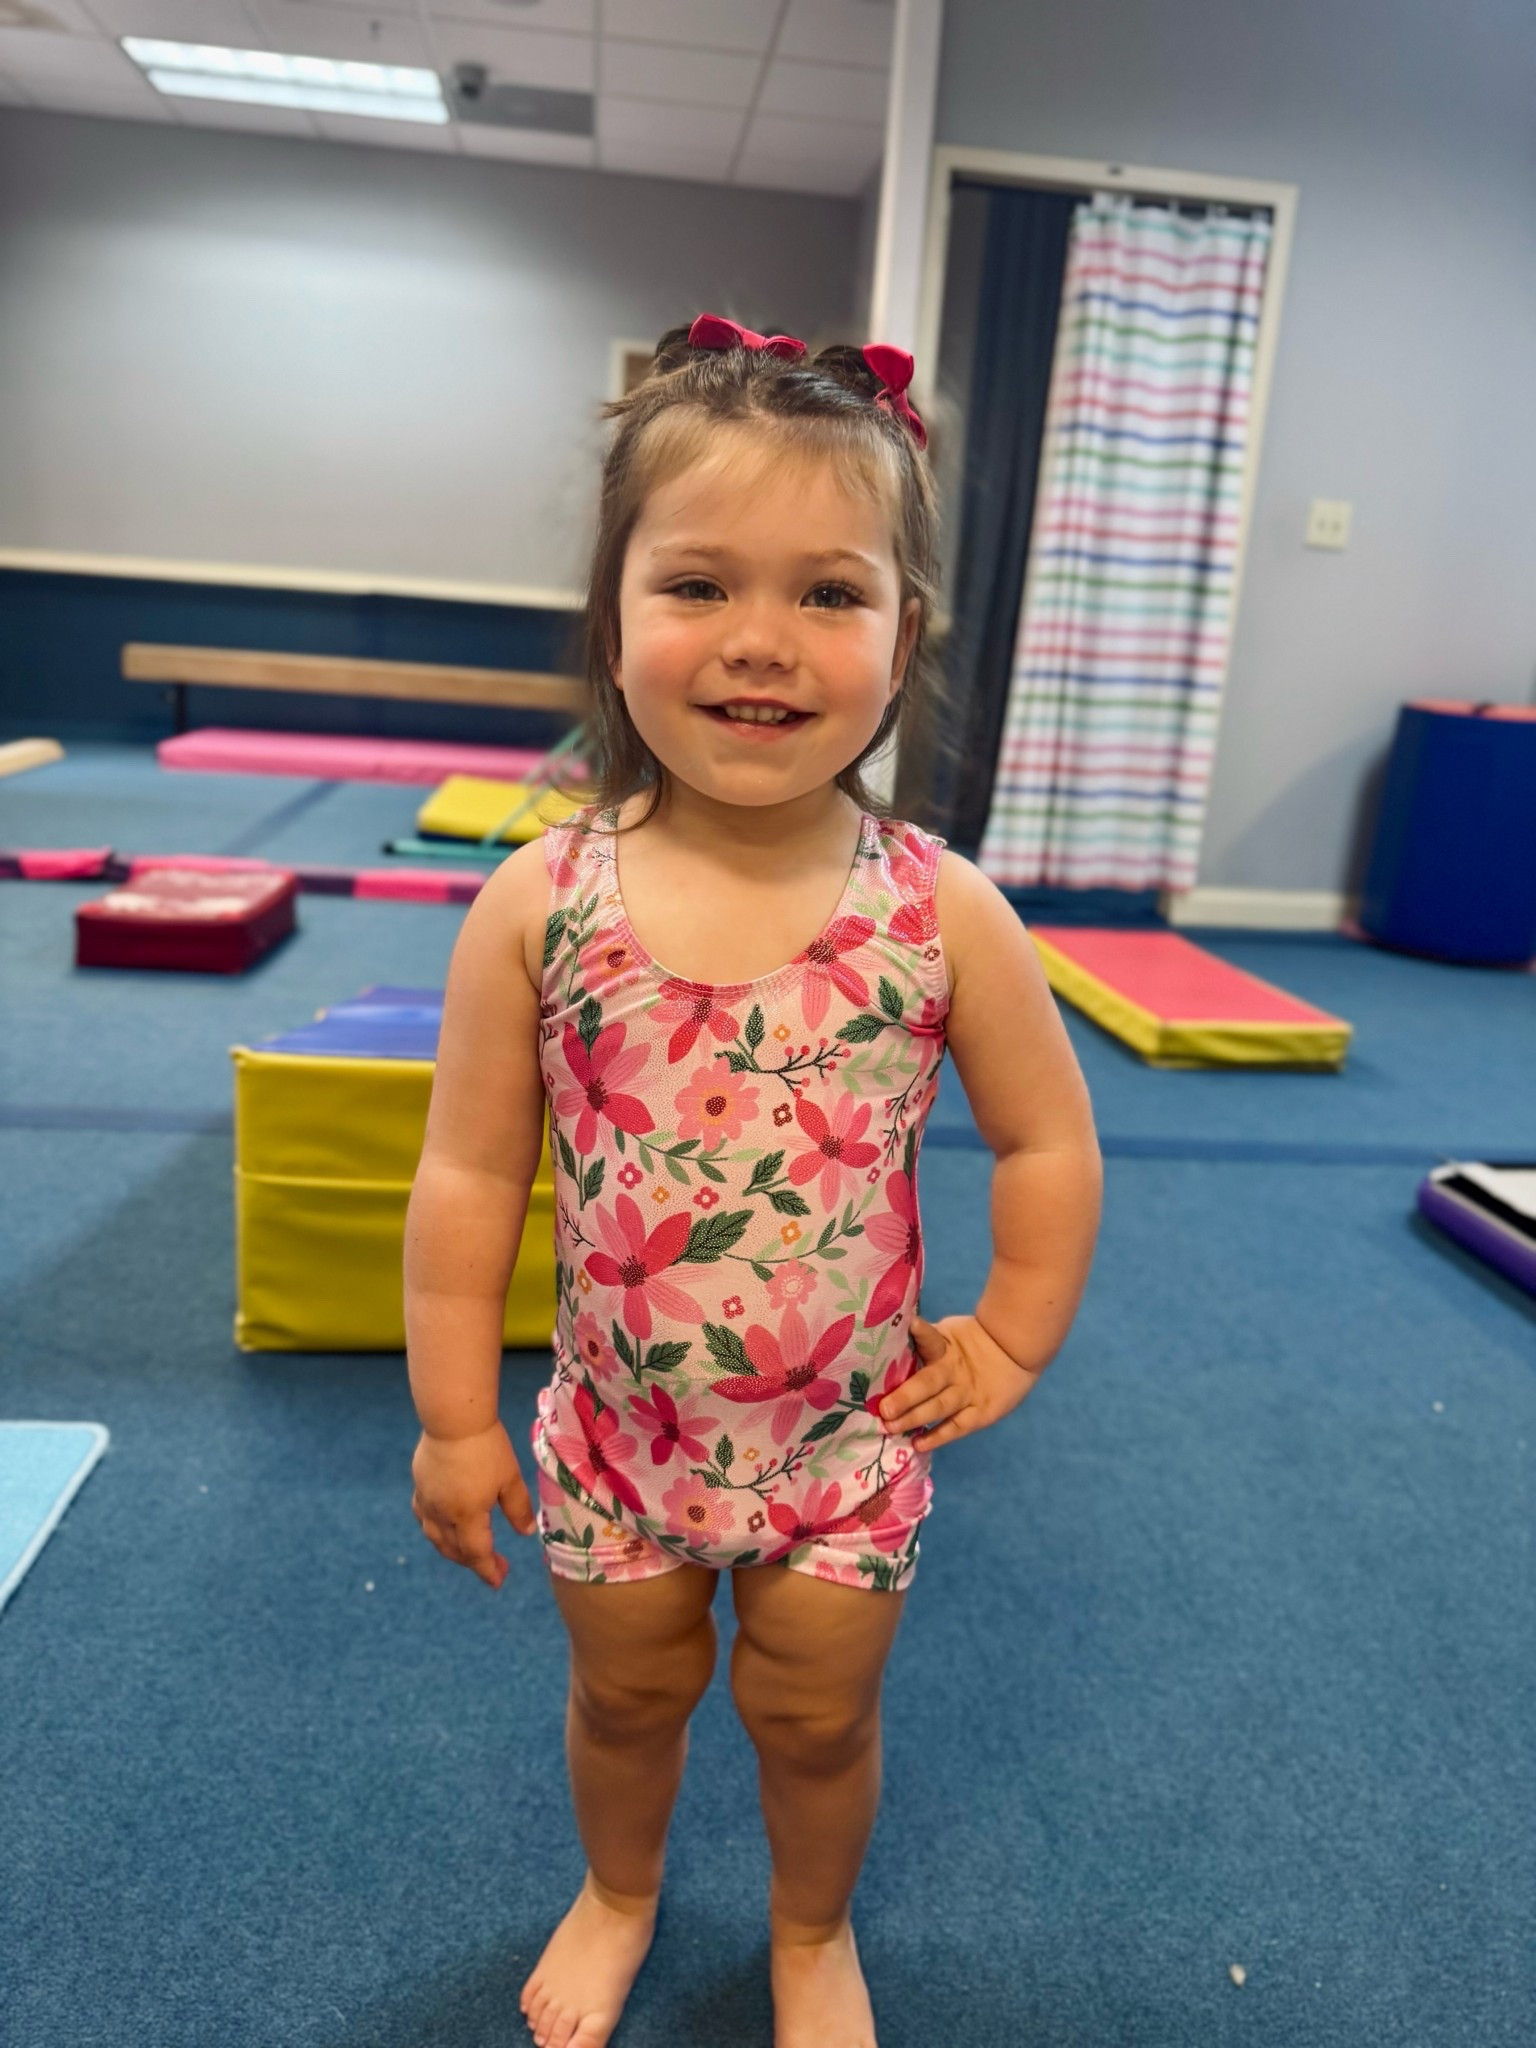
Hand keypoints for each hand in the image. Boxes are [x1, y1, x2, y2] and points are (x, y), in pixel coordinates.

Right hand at [411, 1420, 535, 1589]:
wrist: (453, 1419)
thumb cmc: (487, 1446)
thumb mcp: (510, 1478)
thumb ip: (518, 1508)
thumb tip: (526, 1533)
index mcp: (466, 1515)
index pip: (476, 1554)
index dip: (488, 1570)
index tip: (500, 1580)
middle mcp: (442, 1514)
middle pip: (455, 1550)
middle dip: (474, 1563)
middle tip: (495, 1566)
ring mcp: (427, 1500)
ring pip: (436, 1538)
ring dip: (453, 1551)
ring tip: (470, 1552)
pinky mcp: (419, 1486)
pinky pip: (425, 1519)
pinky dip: (436, 1532)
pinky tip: (444, 1528)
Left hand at [876, 1314, 1041, 1450]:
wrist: (1014, 1350)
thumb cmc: (972, 1341)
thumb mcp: (950, 1333)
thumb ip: (926, 1340)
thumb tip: (892, 1340)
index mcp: (946, 1347)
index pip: (932, 1339)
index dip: (921, 1332)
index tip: (909, 1327)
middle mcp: (954, 1371)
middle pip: (928, 1382)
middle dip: (905, 1396)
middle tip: (883, 1409)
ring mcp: (968, 1393)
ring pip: (939, 1407)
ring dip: (915, 1418)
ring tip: (891, 1427)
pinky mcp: (982, 1413)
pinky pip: (956, 1427)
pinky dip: (938, 1436)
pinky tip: (918, 1444)